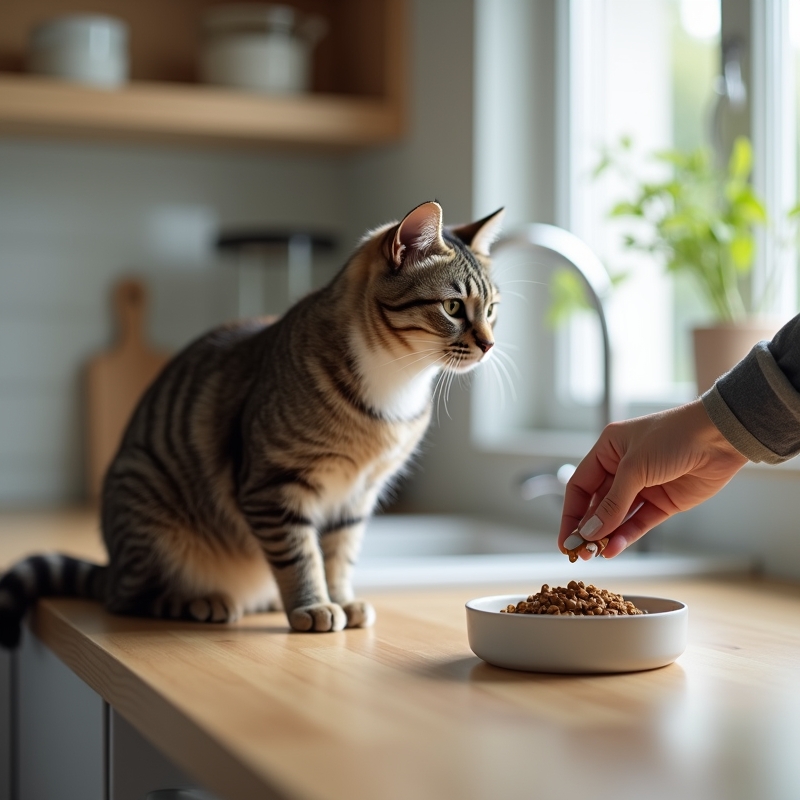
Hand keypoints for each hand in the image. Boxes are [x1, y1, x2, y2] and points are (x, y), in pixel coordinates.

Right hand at [558, 400, 747, 558]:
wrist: (721, 437)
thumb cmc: (674, 437)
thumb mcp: (635, 468)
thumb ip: (612, 503)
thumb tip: (589, 532)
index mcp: (608, 450)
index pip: (580, 486)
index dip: (571, 513)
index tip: (565, 539)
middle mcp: (622, 468)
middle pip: (596, 504)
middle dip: (587, 529)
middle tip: (579, 553)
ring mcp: (644, 486)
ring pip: (617, 517)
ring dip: (605, 536)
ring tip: (594, 556)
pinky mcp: (664, 502)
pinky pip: (639, 523)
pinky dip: (626, 536)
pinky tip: (613, 549)